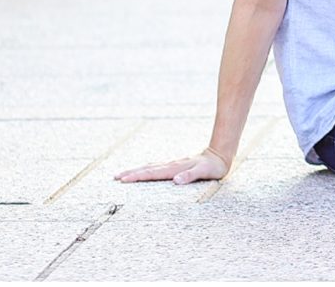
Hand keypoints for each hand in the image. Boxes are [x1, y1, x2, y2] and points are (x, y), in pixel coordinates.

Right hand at [113, 146, 229, 184]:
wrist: (219, 155)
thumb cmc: (213, 167)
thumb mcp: (204, 172)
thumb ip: (191, 175)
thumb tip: (176, 180)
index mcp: (175, 168)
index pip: (152, 173)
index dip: (138, 176)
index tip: (124, 179)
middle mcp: (171, 166)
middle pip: (147, 169)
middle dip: (131, 173)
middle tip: (115, 178)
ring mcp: (172, 165)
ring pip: (150, 168)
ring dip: (136, 171)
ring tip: (122, 175)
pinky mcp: (175, 166)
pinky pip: (156, 169)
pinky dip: (146, 171)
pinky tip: (142, 173)